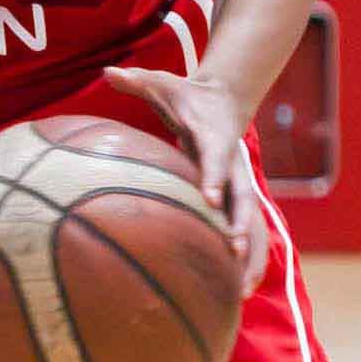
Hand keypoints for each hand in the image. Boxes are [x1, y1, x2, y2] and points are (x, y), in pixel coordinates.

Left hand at [106, 65, 271, 295]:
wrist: (224, 99)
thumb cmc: (186, 96)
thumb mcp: (162, 83)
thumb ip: (137, 80)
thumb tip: (108, 69)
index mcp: (216, 138)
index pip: (216, 158)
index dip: (214, 177)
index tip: (209, 198)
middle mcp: (233, 165)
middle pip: (243, 198)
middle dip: (241, 225)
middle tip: (233, 251)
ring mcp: (240, 183)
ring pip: (252, 223)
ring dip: (251, 255)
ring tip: (244, 290)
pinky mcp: (237, 198)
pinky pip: (246, 232)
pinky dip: (248, 260)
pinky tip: (241, 291)